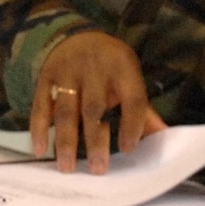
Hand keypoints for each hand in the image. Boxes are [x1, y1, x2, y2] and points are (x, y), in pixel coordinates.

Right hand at [32, 31, 166, 172]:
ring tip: (67, 167)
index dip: (132, 125)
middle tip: (98, 169)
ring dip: (66, 141)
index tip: (128, 150)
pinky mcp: (46, 77)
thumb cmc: (111, 67)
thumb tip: (165, 136)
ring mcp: (68, 72)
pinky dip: (39, 128)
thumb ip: (143, 110)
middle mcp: (95, 68)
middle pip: (94, 108)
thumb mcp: (130, 79)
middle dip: (96, 140)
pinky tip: (41, 150)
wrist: (78, 36)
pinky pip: (41, 105)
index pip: (132, 99)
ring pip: (66, 109)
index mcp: (123, 68)